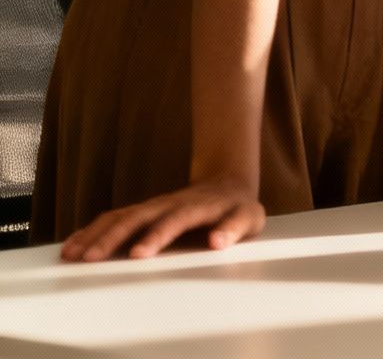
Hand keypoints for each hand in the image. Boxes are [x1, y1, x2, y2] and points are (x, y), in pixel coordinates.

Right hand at [61, 179, 264, 261]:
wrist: (228, 183)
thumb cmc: (239, 208)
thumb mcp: (249, 217)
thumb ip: (235, 228)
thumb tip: (218, 241)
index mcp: (196, 208)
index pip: (173, 221)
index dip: (156, 236)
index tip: (138, 254)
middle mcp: (168, 205)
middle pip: (136, 218)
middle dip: (112, 238)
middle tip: (91, 259)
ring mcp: (152, 207)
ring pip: (118, 217)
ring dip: (94, 235)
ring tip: (72, 254)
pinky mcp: (142, 212)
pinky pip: (112, 219)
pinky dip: (91, 231)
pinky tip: (73, 245)